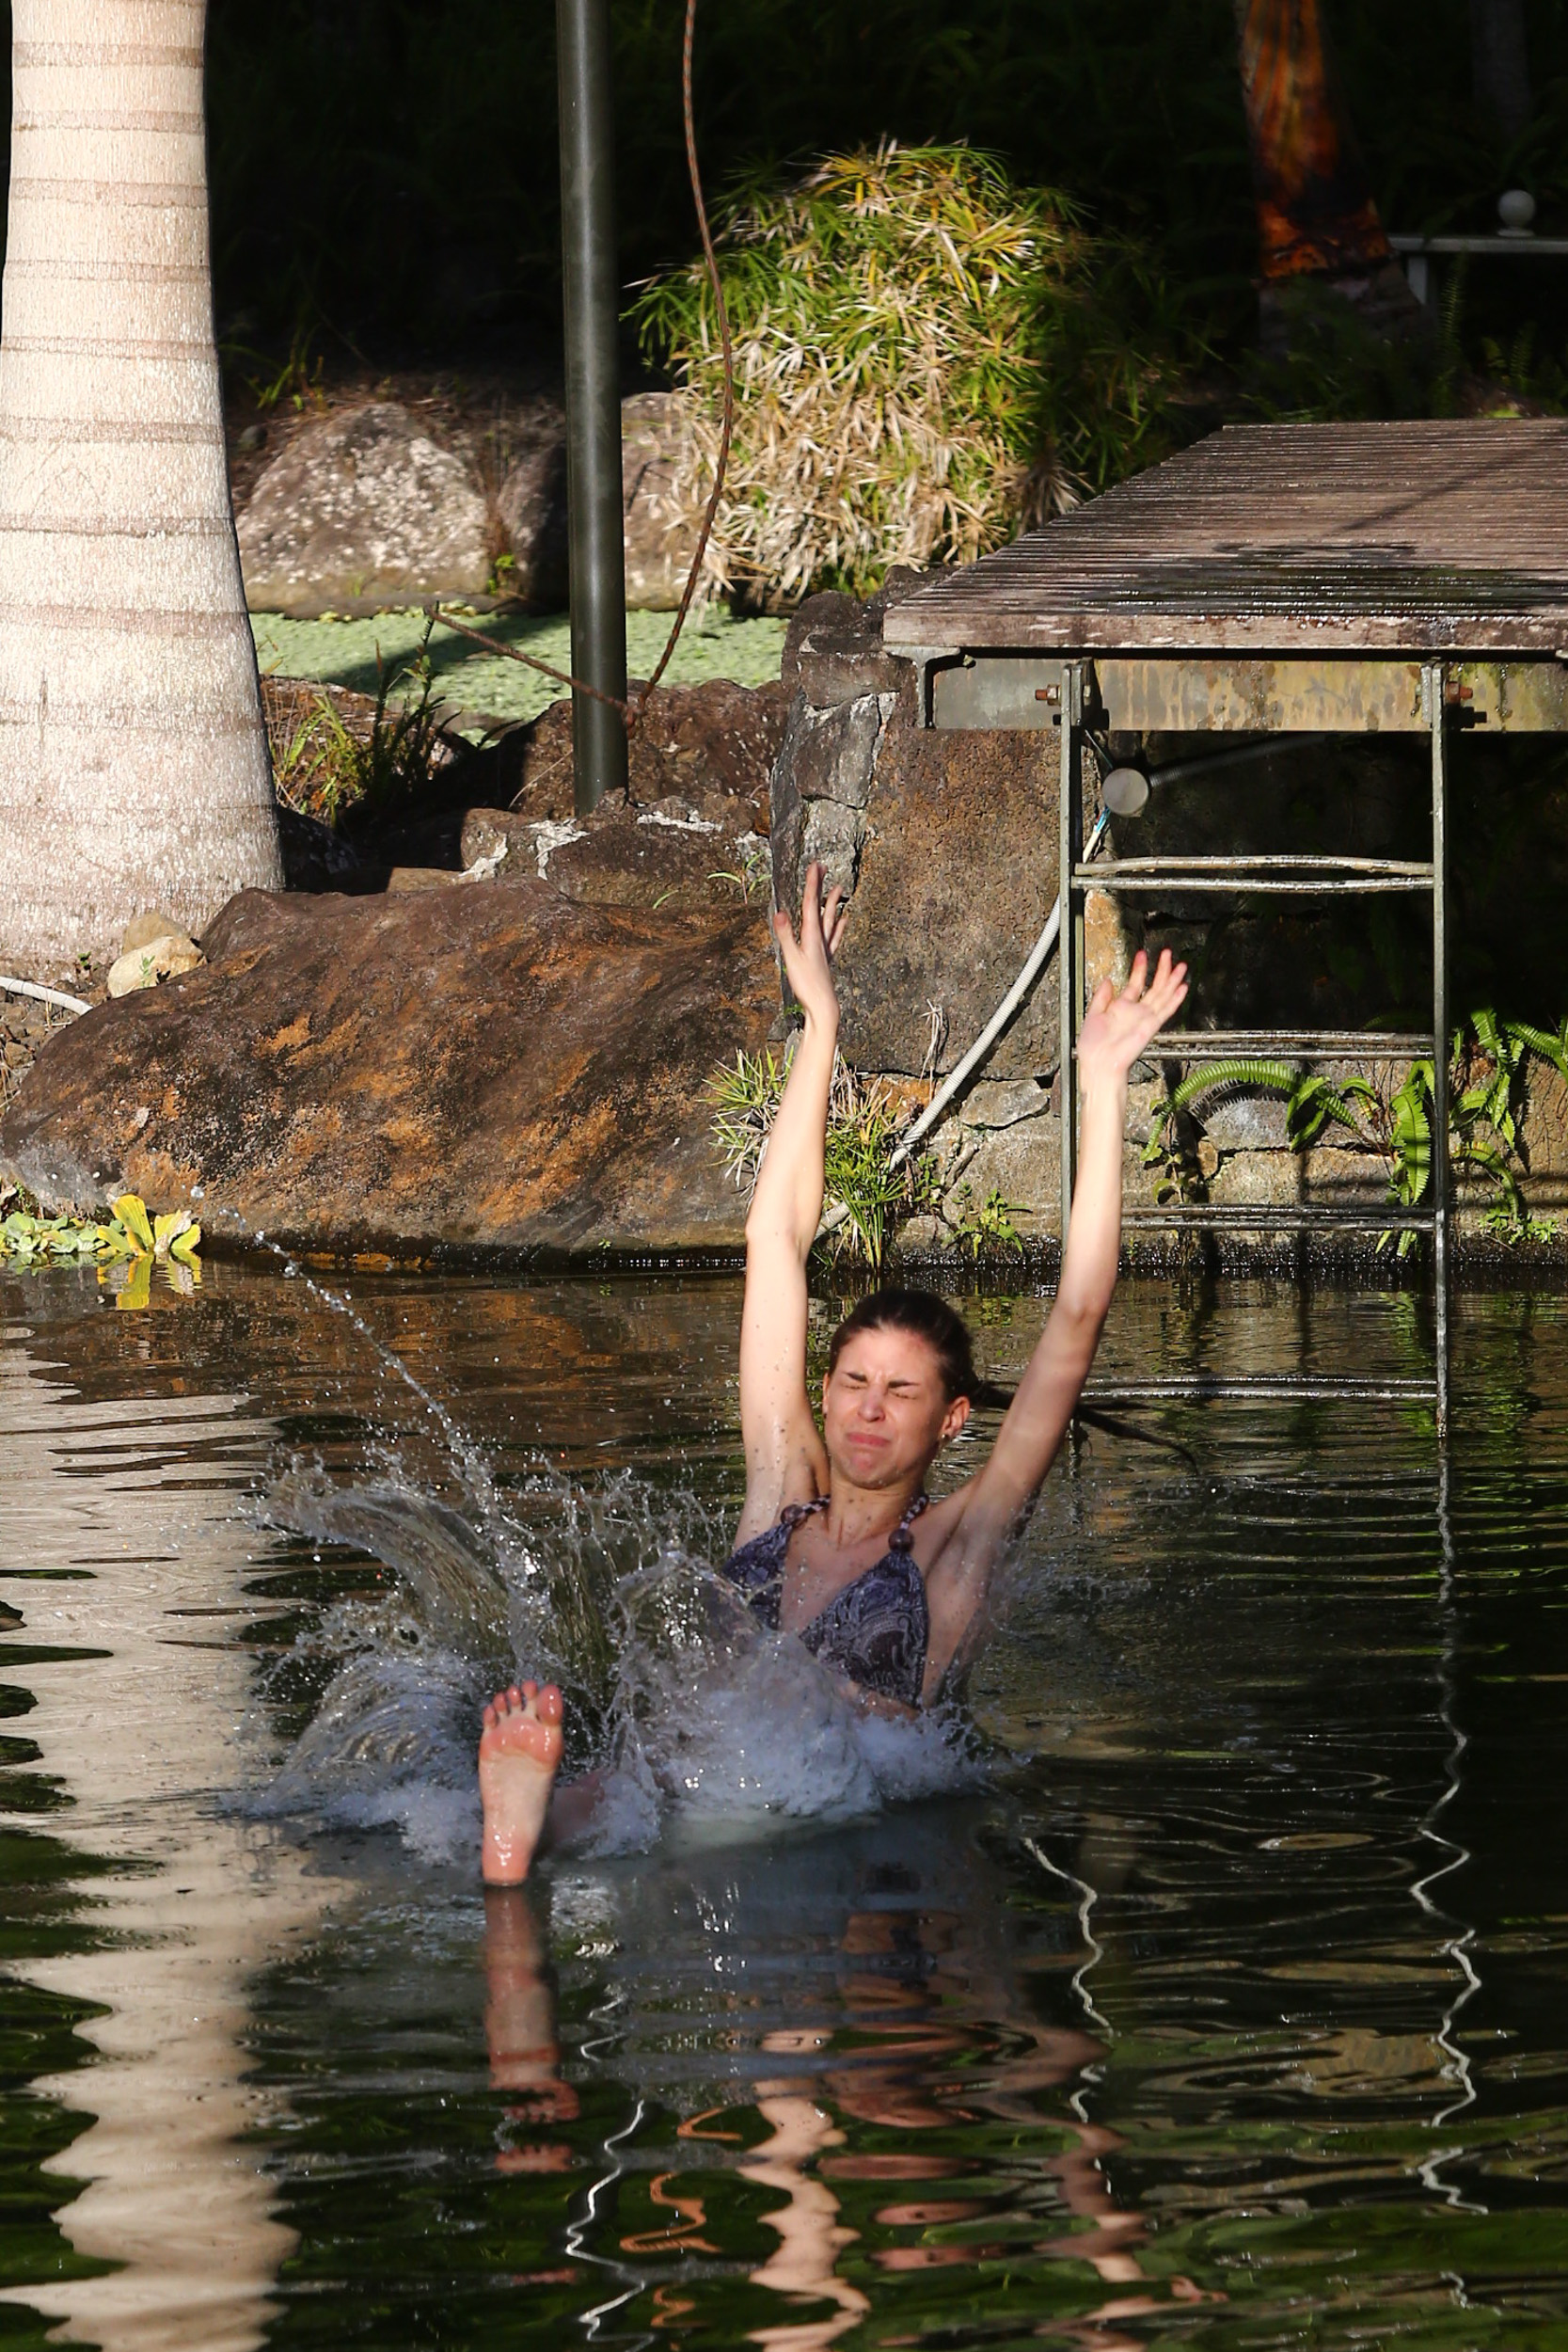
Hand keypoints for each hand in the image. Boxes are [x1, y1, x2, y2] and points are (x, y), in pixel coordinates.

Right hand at [773, 860, 847, 1028]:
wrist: (824, 1005)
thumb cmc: (808, 985)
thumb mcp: (792, 959)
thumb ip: (786, 935)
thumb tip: (780, 912)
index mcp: (812, 936)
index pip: (810, 904)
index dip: (812, 883)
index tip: (814, 865)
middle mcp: (821, 939)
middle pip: (821, 907)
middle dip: (820, 886)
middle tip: (822, 867)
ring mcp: (825, 948)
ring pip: (830, 920)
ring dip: (832, 903)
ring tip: (838, 888)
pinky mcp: (826, 958)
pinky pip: (834, 937)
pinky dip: (839, 927)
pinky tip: (844, 920)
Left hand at [1076, 948, 1187, 1092]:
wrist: (1099, 1063)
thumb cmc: (1094, 1047)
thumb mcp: (1092, 1014)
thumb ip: (1101, 996)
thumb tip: (1108, 980)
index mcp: (1121, 1009)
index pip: (1135, 983)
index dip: (1140, 968)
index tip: (1142, 955)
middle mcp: (1136, 1012)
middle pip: (1154, 987)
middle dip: (1162, 969)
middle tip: (1167, 954)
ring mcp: (1145, 1018)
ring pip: (1163, 995)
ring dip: (1172, 980)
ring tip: (1180, 965)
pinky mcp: (1150, 1026)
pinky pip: (1166, 1010)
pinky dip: (1175, 999)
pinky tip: (1182, 988)